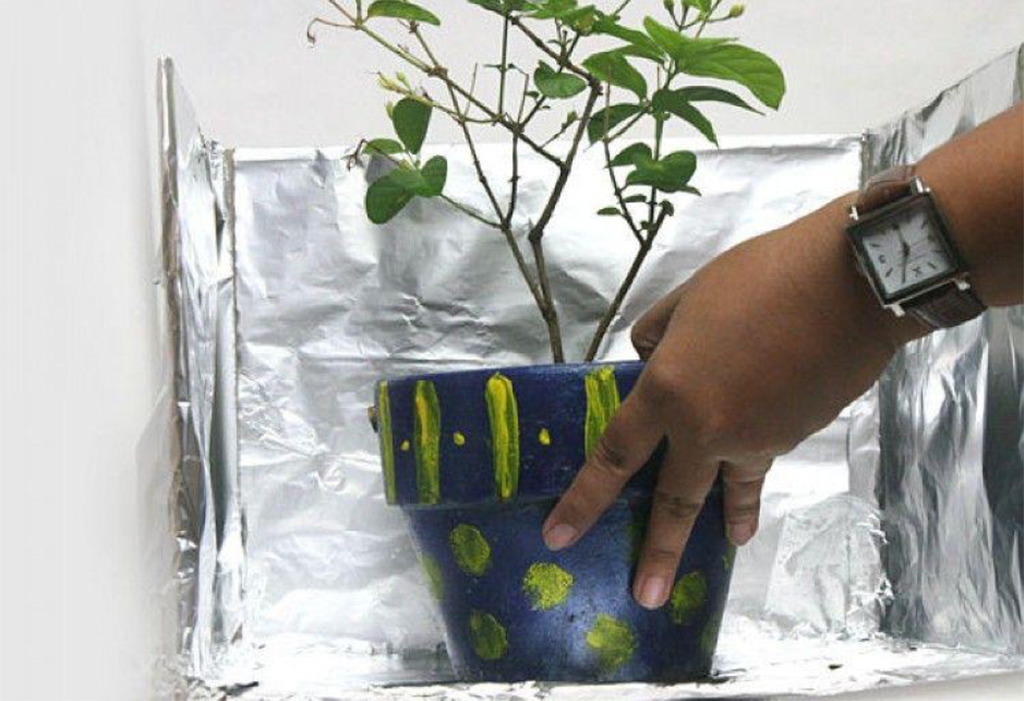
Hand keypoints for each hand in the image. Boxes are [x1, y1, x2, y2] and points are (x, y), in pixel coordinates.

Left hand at [542, 195, 922, 609]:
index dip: (584, 500)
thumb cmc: (762, 277)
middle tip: (644, 597)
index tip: (560, 537)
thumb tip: (649, 355)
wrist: (852, 286)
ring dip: (727, 521)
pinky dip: (759, 473)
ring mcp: (756, 439)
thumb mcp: (691, 297)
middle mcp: (707, 429)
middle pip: (674, 500)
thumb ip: (659, 334)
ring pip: (729, 485)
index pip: (615, 455)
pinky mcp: (794, 436)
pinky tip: (761, 483)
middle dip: (658, 553)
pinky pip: (762, 458)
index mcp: (668, 391)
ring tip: (729, 545)